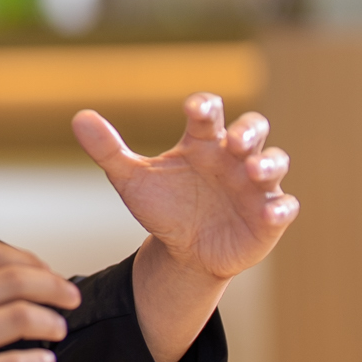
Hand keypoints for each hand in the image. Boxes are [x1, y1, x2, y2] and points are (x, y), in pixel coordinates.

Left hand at [72, 95, 296, 286]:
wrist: (182, 254)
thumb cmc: (163, 208)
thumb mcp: (132, 181)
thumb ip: (108, 150)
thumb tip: (78, 117)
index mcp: (203, 142)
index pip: (210, 112)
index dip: (205, 106)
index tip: (194, 109)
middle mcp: (233, 157)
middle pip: (253, 128)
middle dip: (248, 131)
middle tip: (233, 141)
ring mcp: (255, 186)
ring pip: (275, 162)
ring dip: (268, 163)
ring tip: (253, 171)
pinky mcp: (268, 217)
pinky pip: (284, 207)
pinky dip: (280, 207)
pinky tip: (268, 212)